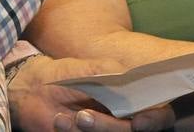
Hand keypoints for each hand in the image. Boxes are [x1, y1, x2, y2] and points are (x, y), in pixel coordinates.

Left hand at [9, 56, 174, 131]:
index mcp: (132, 101)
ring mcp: (108, 131)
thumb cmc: (68, 75)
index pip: (158, 115)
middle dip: (108, 127)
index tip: (138, 122)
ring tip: (64, 118)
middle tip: (83, 116)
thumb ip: (114, 73)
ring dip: (91, 130)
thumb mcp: (92, 68)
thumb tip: (130, 80)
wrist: (35, 88)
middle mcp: (125, 121)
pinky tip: (59, 122)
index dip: (154, 120)